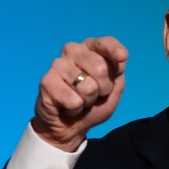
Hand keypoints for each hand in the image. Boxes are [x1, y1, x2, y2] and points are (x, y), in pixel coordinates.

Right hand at [31, 37, 127, 151]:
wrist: (69, 125)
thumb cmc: (93, 104)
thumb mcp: (114, 88)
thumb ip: (118, 71)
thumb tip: (121, 56)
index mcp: (90, 48)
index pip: (105, 43)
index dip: (114, 50)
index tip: (122, 57)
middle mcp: (72, 50)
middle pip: (100, 68)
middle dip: (103, 89)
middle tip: (94, 94)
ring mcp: (58, 64)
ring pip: (88, 87)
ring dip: (88, 101)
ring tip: (80, 100)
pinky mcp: (46, 81)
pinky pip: (74, 100)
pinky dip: (75, 109)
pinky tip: (67, 106)